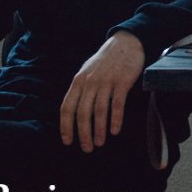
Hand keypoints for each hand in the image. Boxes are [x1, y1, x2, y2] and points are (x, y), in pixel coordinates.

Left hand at [61, 31, 145, 151]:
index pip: (67, 107)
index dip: (66, 126)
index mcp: (78, 81)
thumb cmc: (106, 61)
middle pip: (82, 113)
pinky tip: (114, 131)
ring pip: (99, 111)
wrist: (126, 44)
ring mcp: (106, 81)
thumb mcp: (87, 72)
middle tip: (87, 148)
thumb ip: (80, 90)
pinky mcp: (122, 81)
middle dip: (83, 133)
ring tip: (100, 143)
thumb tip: (73, 113)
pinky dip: (115, 119)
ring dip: (99, 130)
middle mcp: (89, 82)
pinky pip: (117, 104)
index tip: (67, 141)